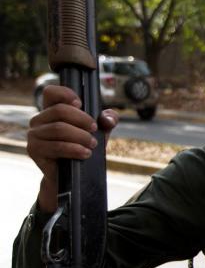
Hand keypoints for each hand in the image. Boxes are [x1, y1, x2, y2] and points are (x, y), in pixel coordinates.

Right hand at [27, 85, 118, 210]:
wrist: (73, 175)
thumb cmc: (83, 147)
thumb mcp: (99, 132)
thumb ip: (107, 120)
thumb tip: (107, 118)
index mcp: (52, 110)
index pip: (51, 92)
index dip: (65, 93)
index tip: (81, 103)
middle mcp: (39, 120)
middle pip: (59, 110)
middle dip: (82, 119)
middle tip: (95, 129)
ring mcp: (34, 135)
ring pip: (59, 128)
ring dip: (80, 136)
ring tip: (92, 144)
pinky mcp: (34, 150)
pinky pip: (56, 146)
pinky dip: (74, 149)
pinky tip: (85, 153)